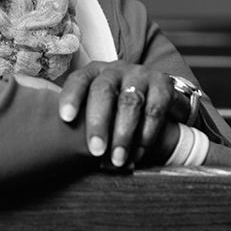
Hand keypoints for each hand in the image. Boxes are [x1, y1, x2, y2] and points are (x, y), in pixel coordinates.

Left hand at [56, 62, 182, 170]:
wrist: (157, 104)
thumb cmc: (117, 111)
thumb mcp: (98, 110)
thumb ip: (84, 124)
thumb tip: (69, 153)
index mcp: (94, 73)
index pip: (79, 79)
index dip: (71, 97)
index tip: (66, 118)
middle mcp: (116, 70)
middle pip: (104, 91)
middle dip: (98, 122)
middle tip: (96, 150)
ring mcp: (141, 75)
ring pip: (130, 102)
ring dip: (123, 134)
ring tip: (117, 159)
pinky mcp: (164, 86)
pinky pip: (154, 111)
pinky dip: (144, 137)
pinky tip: (136, 154)